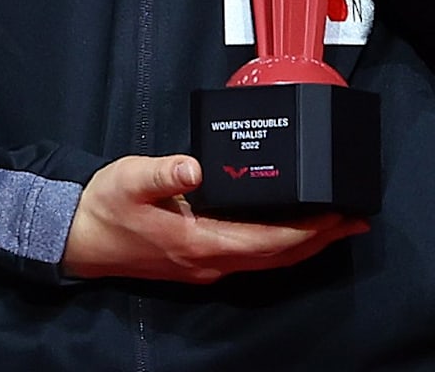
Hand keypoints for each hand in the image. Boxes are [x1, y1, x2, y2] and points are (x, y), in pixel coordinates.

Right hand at [62, 153, 365, 281]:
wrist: (79, 240)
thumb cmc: (105, 207)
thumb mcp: (129, 179)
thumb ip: (163, 172)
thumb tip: (194, 168)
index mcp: (200, 242)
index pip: (266, 241)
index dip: (305, 231)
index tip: (336, 217)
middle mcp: (210, 261)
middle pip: (278, 256)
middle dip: (319, 240)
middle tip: (355, 222)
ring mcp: (206, 266)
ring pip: (268, 260)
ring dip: (304, 245)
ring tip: (336, 229)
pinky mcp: (200, 260)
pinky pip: (253, 257)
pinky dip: (280, 246)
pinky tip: (291, 233)